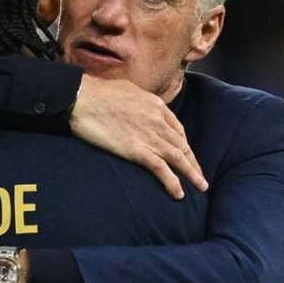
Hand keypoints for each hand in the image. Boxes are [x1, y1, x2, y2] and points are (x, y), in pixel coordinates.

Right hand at [69, 74, 207, 197]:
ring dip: (192, 174)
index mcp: (156, 105)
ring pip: (178, 158)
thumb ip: (139, 101)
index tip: (187, 155)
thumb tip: (138, 106)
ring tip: (200, 186)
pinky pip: (161, 169)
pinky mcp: (137, 150)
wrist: (83, 98)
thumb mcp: (127, 89)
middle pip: (181, 145)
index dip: (184, 144)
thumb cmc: (98, 93)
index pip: (177, 128)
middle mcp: (158, 120)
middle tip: (200, 176)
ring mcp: (149, 136)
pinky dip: (172, 182)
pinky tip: (179, 193)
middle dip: (193, 162)